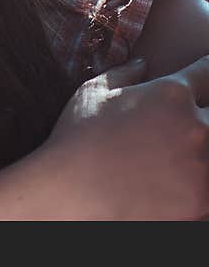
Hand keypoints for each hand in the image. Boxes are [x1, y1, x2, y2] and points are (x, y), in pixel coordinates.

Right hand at [44, 56, 208, 219]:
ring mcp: (203, 167)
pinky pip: (206, 185)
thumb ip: (124, 74)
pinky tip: (170, 184)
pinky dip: (194, 183)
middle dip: (203, 116)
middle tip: (179, 127)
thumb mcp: (92, 93)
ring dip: (199, 151)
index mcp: (171, 94)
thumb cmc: (77, 140)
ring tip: (169, 158)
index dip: (205, 74)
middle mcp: (196, 127)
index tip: (201, 80)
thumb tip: (142, 65)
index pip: (207, 73)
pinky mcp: (202, 202)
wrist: (72, 193)